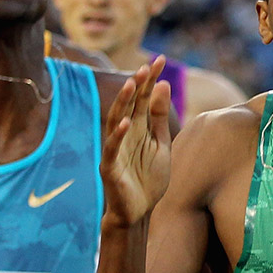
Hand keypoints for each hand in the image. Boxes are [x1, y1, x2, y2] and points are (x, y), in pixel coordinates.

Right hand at [101, 56, 172, 227]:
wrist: (139, 212)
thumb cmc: (148, 179)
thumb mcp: (160, 144)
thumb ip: (159, 118)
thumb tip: (163, 85)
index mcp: (138, 128)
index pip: (143, 98)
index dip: (150, 79)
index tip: (160, 60)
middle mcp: (125, 134)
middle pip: (130, 105)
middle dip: (137, 85)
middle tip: (146, 65)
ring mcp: (115, 149)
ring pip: (116, 120)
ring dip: (124, 102)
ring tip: (132, 83)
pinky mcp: (110, 167)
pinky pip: (112, 148)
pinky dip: (118, 135)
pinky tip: (126, 122)